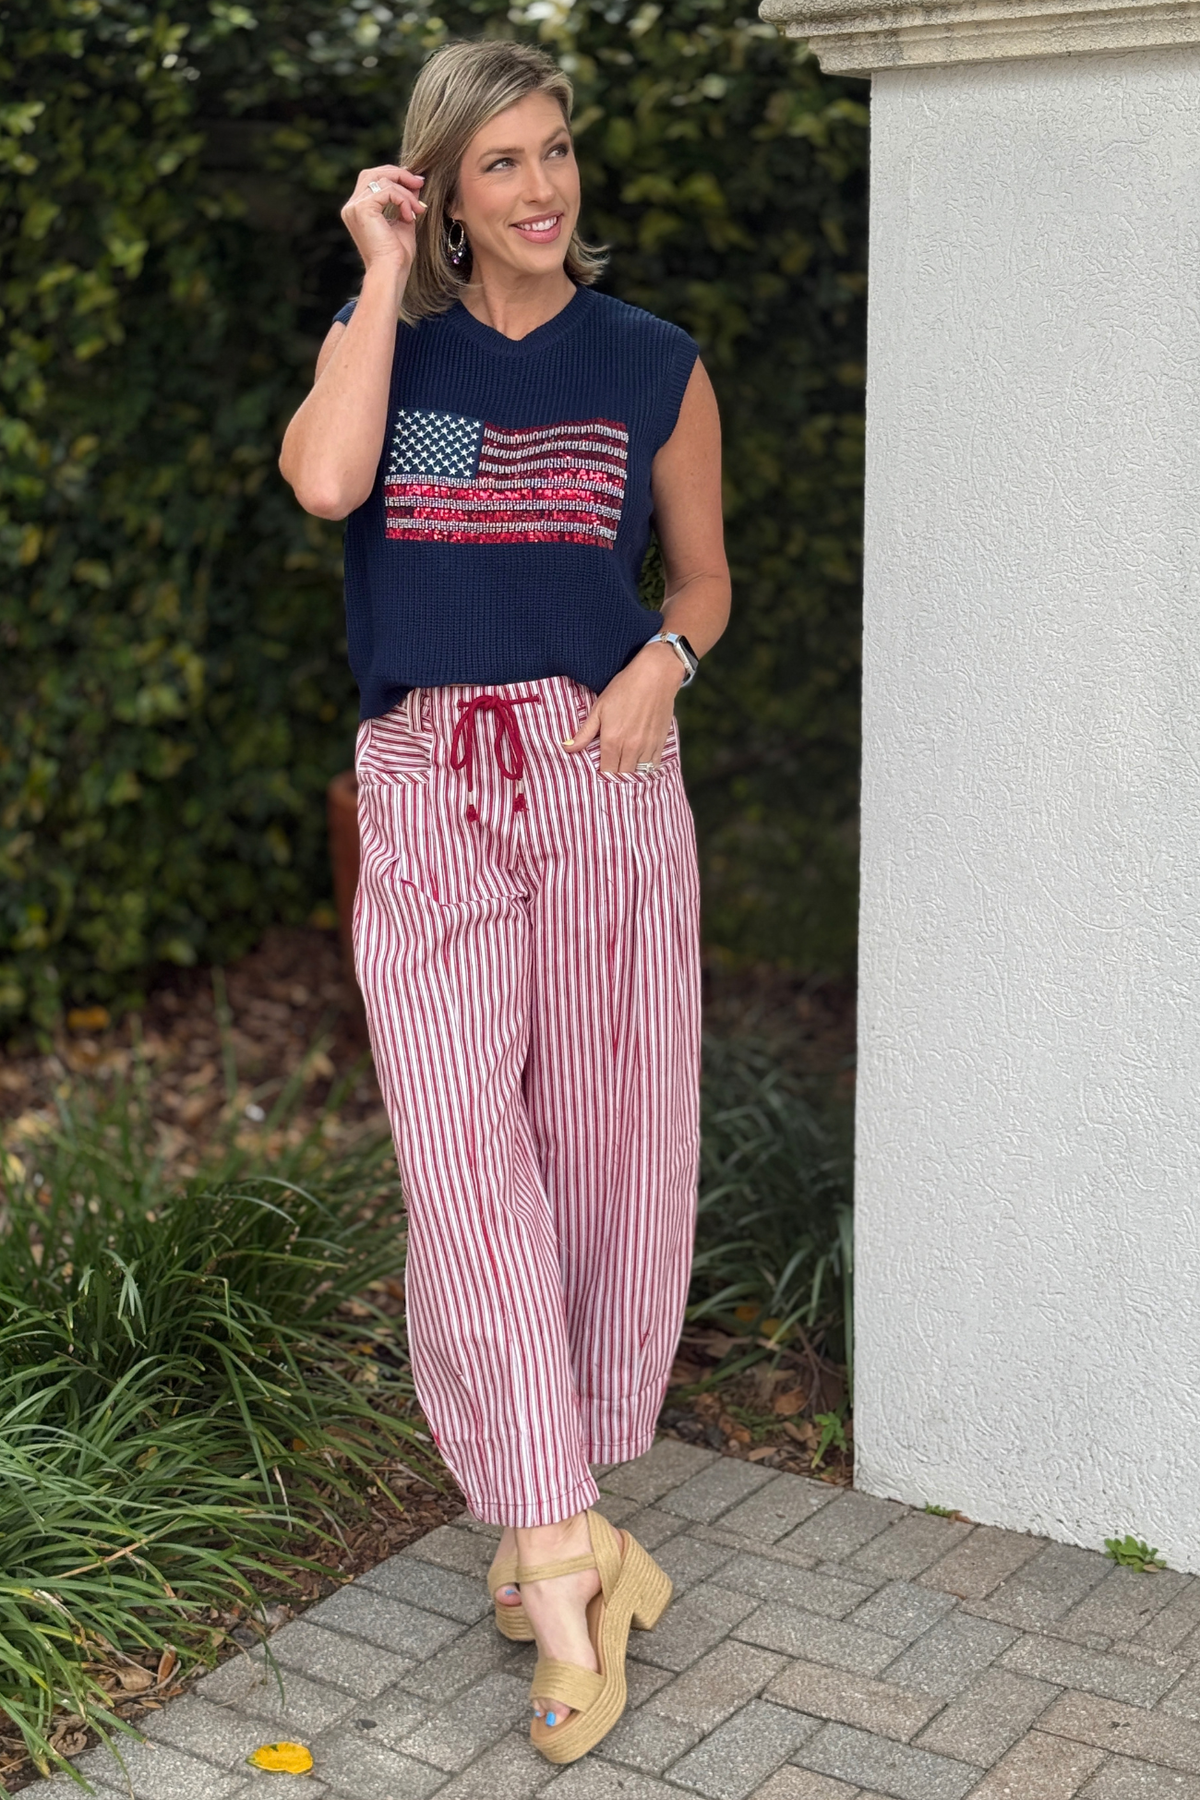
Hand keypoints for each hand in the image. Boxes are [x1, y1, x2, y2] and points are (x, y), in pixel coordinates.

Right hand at [340, 165, 426, 276]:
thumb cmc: (397, 256)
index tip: (417, 183)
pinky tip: (409, 216)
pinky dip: (403, 200)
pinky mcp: (362, 208)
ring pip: (383, 180)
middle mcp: (352, 206)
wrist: (390, 273)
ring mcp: (355, 207)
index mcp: (358, 209)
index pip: (373, 179)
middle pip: (374, 173)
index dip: (395, 176)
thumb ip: (406, 201)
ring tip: (417, 210)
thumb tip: (415, 183)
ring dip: (406, 192)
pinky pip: (387, 190)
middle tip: (420, 183)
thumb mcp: (403, 222)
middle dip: (400, 175)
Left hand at [563, 642, 683, 774]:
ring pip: (638, 774)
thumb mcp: (599, 708)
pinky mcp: (660, 742)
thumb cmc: (624, 688)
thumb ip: (584, 733)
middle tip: (609, 776)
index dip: (600, 777)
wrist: (655, 675)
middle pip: (622, 777)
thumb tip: (566, 748)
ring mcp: (647, 747)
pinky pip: (653, 766)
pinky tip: (639, 766)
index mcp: (612, 741)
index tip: (597, 776)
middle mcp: (630, 748)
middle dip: (615, 780)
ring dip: (630, 775)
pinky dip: (645, 769)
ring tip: (623, 773)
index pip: (605, 772)